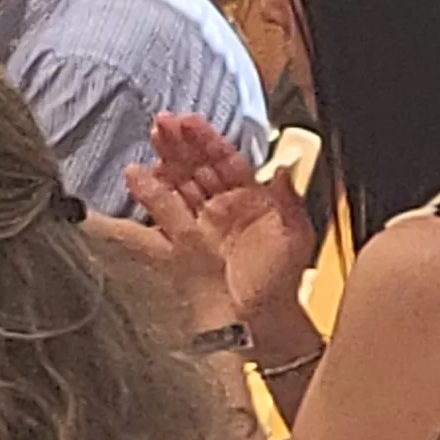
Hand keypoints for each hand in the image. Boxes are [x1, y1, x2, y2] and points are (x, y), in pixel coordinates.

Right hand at [116, 114, 316, 331]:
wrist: (265, 318)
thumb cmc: (283, 278)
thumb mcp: (295, 236)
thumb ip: (289, 201)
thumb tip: (283, 170)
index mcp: (251, 198)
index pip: (226, 160)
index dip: (208, 140)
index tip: (190, 121)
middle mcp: (224, 206)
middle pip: (198, 166)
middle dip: (181, 142)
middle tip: (162, 121)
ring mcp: (204, 223)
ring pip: (182, 183)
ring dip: (167, 161)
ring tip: (153, 139)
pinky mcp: (187, 242)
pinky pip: (168, 213)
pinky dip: (155, 194)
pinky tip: (144, 177)